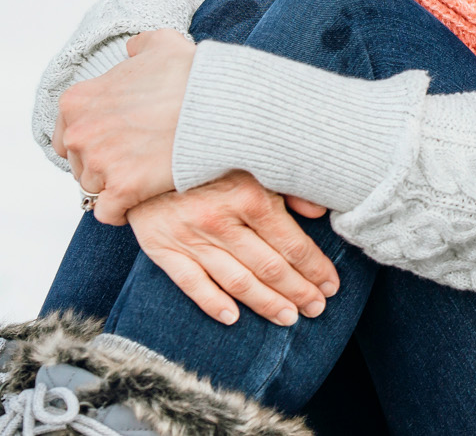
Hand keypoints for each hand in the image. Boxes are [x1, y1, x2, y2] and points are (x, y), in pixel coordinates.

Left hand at [54, 29, 194, 224]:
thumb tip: (132, 51)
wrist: (218, 104)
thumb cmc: (191, 75)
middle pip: (79, 164)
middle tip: (135, 158)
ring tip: (143, 177)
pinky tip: (140, 200)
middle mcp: (79, 133)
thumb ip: (137, 47)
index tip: (118, 141)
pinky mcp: (121, 189)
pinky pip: (108, 213)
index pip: (67, 135)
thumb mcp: (160, 43)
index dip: (95, 140)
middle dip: (103, 164)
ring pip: (94, 188)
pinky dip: (122, 211)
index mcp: (78, 101)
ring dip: (114, 186)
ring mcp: (99, 163)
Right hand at [128, 173, 338, 326]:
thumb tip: (319, 212)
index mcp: (249, 196)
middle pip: (269, 267)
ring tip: (289, 318)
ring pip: (237, 281)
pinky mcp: (164, 249)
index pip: (291, 243)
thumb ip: (287, 187)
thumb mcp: (251, 162)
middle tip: (317, 308)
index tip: (331, 285)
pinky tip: (233, 318)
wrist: (144, 158)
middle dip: (298, 291)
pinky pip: (192, 284)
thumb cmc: (207, 159)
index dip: (315, 268)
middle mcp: (221, 221)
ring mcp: (191, 238)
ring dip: (266, 304)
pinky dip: (213, 304)